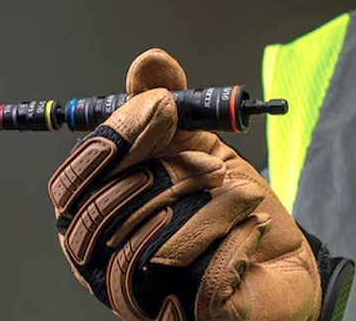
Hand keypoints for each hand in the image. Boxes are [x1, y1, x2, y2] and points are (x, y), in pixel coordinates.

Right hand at [48, 49, 320, 319]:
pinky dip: (236, 241)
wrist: (284, 262)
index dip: (113, 142)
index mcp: (99, 217)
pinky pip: (202, 277)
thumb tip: (150, 61)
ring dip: (210, 209)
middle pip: (102, 214)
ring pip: (151, 248)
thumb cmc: (234, 210)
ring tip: (243, 200)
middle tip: (213, 165)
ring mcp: (145, 298)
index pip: (70, 185)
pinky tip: (252, 231)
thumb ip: (171, 107)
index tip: (160, 109)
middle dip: (169, 174)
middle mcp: (106, 263)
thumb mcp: (203, 147)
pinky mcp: (190, 315)